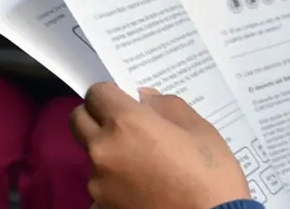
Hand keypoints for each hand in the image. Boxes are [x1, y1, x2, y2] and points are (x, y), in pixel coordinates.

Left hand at [71, 83, 249, 208]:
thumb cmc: (210, 174)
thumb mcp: (199, 129)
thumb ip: (166, 106)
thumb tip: (144, 98)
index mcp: (127, 123)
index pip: (96, 92)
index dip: (111, 92)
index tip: (126, 100)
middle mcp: (103, 149)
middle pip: (79, 120)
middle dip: (97, 115)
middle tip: (125, 123)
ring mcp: (98, 182)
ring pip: (91, 153)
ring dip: (108, 149)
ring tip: (142, 161)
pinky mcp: (101, 206)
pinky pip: (101, 182)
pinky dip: (114, 179)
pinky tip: (141, 186)